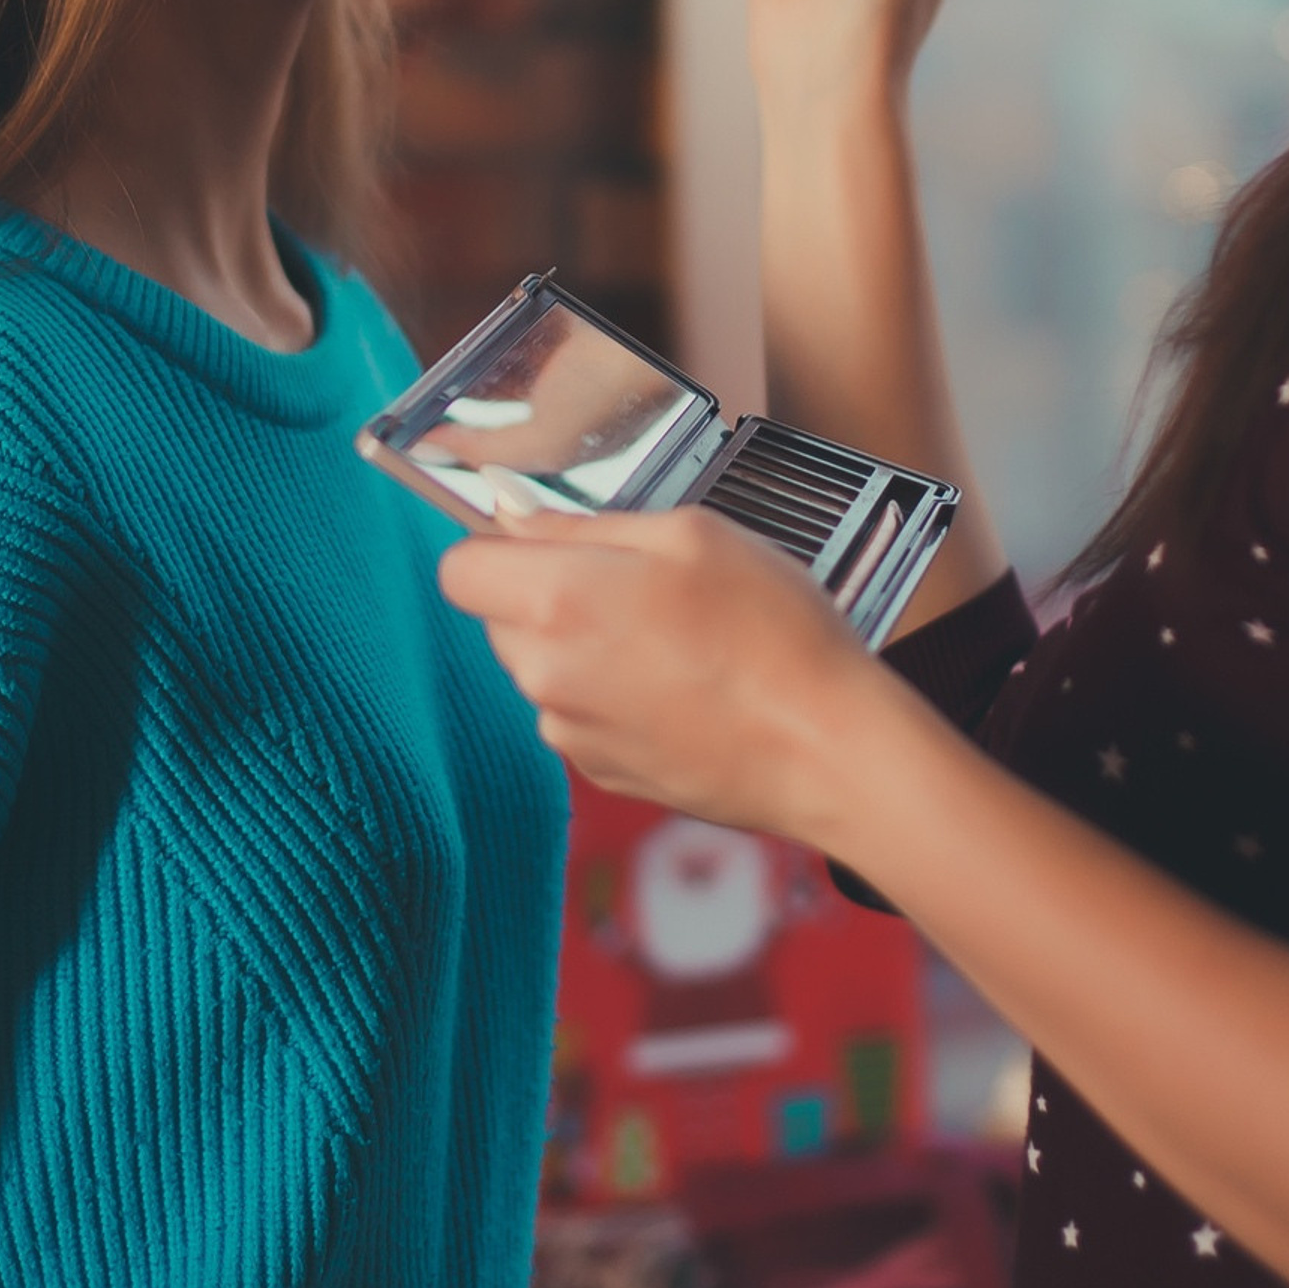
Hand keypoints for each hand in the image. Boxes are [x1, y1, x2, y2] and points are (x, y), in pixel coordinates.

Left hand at [438, 503, 914, 849]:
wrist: (828, 750)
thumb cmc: (774, 630)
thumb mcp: (690, 534)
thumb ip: (582, 523)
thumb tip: (510, 512)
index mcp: (556, 602)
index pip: (460, 570)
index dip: (499, 545)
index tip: (549, 539)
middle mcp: (545, 675)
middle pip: (502, 618)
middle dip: (549, 592)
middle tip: (642, 585)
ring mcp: (571, 733)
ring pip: (544, 667)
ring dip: (585, 646)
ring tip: (676, 640)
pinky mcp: (602, 775)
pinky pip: (581, 714)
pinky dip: (615, 696)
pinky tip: (685, 687)